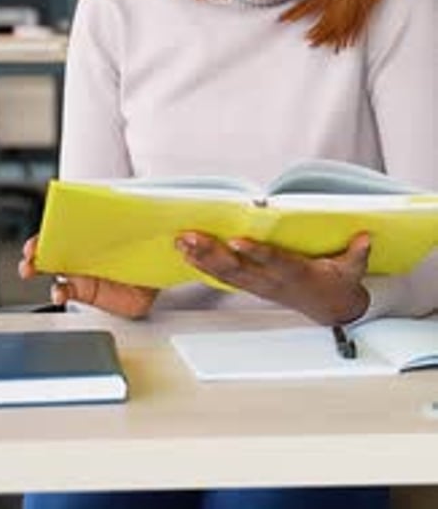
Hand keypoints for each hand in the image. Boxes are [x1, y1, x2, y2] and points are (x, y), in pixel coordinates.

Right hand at [18, 235, 157, 319]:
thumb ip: (149, 229)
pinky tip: (59, 293)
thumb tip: (165, 228)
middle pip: (52, 244)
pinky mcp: (84, 291)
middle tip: (30, 251)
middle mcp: (83, 249)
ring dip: (34, 268)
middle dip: (35, 246)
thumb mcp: (147, 234)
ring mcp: (81, 270)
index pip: (69, 222)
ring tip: (29, 269)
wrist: (153, 281)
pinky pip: (64, 291)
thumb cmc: (146, 251)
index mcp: (94, 231)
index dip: (52, 224)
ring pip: (50, 267)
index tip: (46, 225)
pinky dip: (58, 293)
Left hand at [175, 231, 370, 324]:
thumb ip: (357, 254)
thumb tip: (364, 238)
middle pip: (238, 269)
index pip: (274, 262)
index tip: (237, 240)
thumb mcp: (353, 270)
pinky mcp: (251, 285)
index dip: (256, 253)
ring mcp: (259, 285)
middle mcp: (272, 282)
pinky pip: (223, 277)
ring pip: (225, 274)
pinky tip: (187, 252)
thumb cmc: (337, 282)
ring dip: (201, 258)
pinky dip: (203, 265)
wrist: (331, 308)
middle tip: (191, 237)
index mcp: (296, 274)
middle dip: (212, 253)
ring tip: (181, 241)